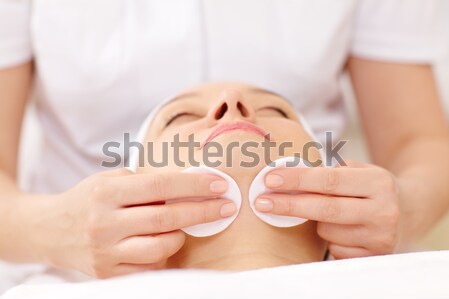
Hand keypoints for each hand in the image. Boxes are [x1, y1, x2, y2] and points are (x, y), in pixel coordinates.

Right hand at [34, 168, 233, 277]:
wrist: (50, 230)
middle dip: (203, 210)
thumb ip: (144, 181)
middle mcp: (104, 223)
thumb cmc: (88, 199)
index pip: (160, 185)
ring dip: (182, 235)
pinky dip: (164, 255)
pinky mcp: (107, 273)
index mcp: (105, 193)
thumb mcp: (109, 179)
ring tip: (183, 226)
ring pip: (161, 246)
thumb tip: (190, 183)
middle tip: (227, 205)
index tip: (219, 183)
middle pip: (166, 217)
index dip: (193, 184)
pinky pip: (150, 267)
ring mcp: (105, 252)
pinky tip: (165, 243)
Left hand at [254, 160, 400, 258]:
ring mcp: (381, 237)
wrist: (408, 211)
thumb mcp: (358, 170)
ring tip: (330, 213)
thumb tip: (283, 174)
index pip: (329, 180)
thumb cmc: (370, 188)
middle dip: (289, 205)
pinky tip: (342, 229)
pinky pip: (335, 248)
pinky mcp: (374, 256)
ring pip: (326, 231)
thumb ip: (327, 171)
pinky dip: (330, 238)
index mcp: (378, 182)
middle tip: (261, 201)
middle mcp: (383, 211)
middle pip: (325, 209)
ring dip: (316, 222)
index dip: (297, 180)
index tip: (270, 179)